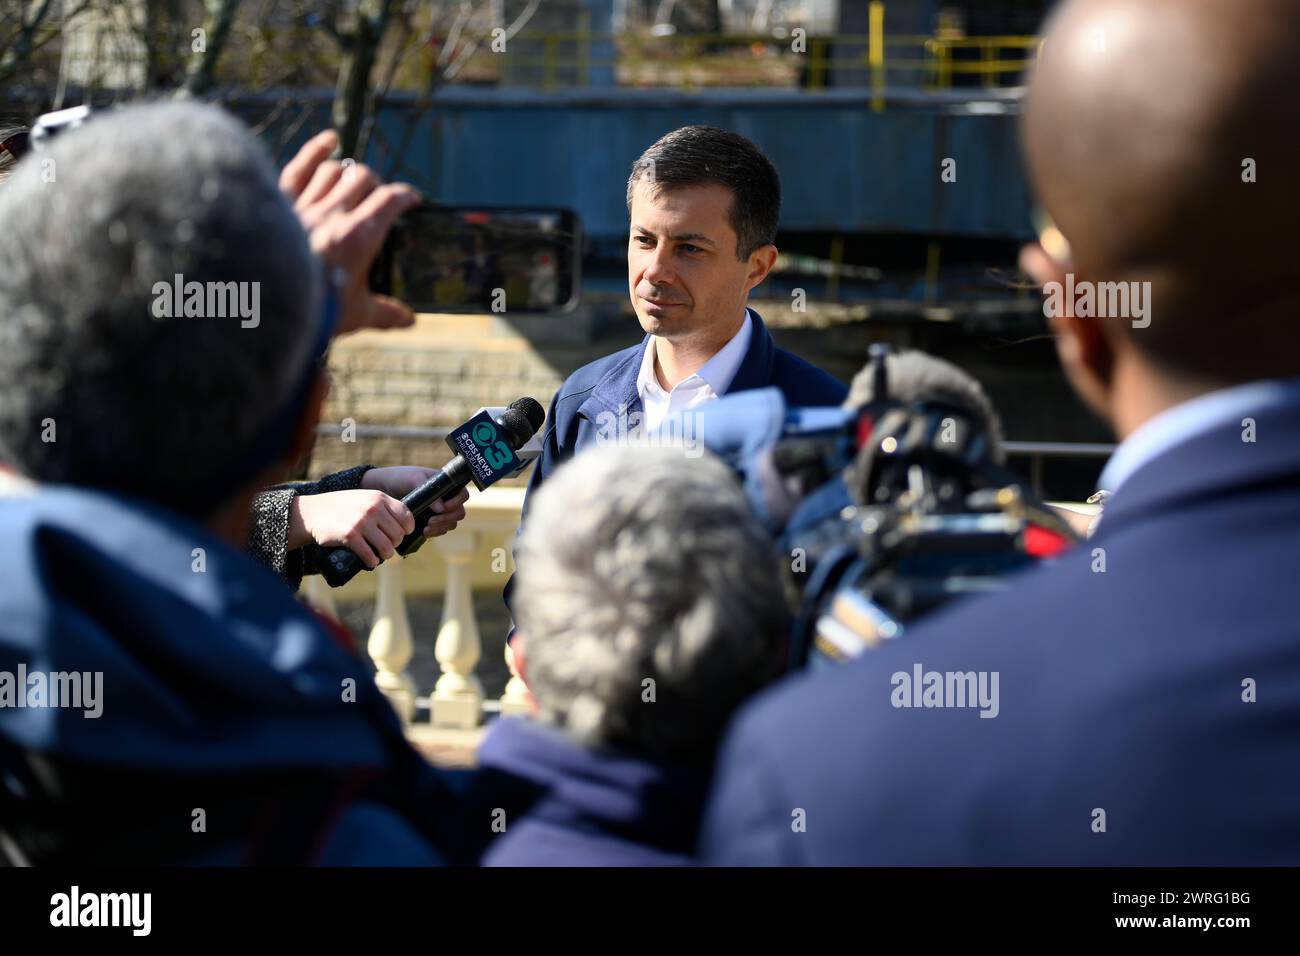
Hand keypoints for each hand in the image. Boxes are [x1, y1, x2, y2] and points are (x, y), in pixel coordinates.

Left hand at [279, 129, 420, 335]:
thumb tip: (409, 320)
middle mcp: (332, 214)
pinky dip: (315, 151)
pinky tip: (329, 141)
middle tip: (379, 197)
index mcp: (357, 237)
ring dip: (348, 172)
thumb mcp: (355, 315)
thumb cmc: (314, 312)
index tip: (412, 200)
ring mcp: (303, 205)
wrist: (261, 307)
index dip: (406, 196)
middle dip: (377, 184)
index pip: (390, 201)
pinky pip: (298, 168)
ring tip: (354, 181)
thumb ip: (385, 314)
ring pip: (333, 171)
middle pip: (363, 178)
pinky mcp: (278, 204)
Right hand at [292, 489, 415, 568]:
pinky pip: (370, 555)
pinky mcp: (350, 536)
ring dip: (386, 555)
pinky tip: (371, 561)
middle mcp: (373, 508)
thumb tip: (404, 527)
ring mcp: (361, 522)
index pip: (406, 515)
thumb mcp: (364, 498)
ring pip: (386, 547)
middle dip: (394, 544)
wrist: (313, 512)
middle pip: (398, 534)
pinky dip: (372, 562)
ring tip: (381, 556)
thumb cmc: (342, 507)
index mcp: (379, 497)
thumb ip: (382, 507)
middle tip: (387, 547)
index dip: (407, 529)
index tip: (402, 534)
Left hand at [361, 466, 470, 538]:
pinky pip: (440, 530)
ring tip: (427, 528)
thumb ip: (429, 491)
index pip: (462, 494)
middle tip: (432, 521)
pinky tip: (424, 532)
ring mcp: (438, 511)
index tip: (443, 508)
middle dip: (447, 519)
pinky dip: (435, 533)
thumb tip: (441, 508)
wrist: (383, 488)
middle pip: (459, 512)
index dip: (457, 502)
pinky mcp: (430, 521)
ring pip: (450, 523)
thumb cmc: (400, 477)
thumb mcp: (413, 479)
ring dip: (441, 527)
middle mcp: (445, 498)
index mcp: (445, 485)